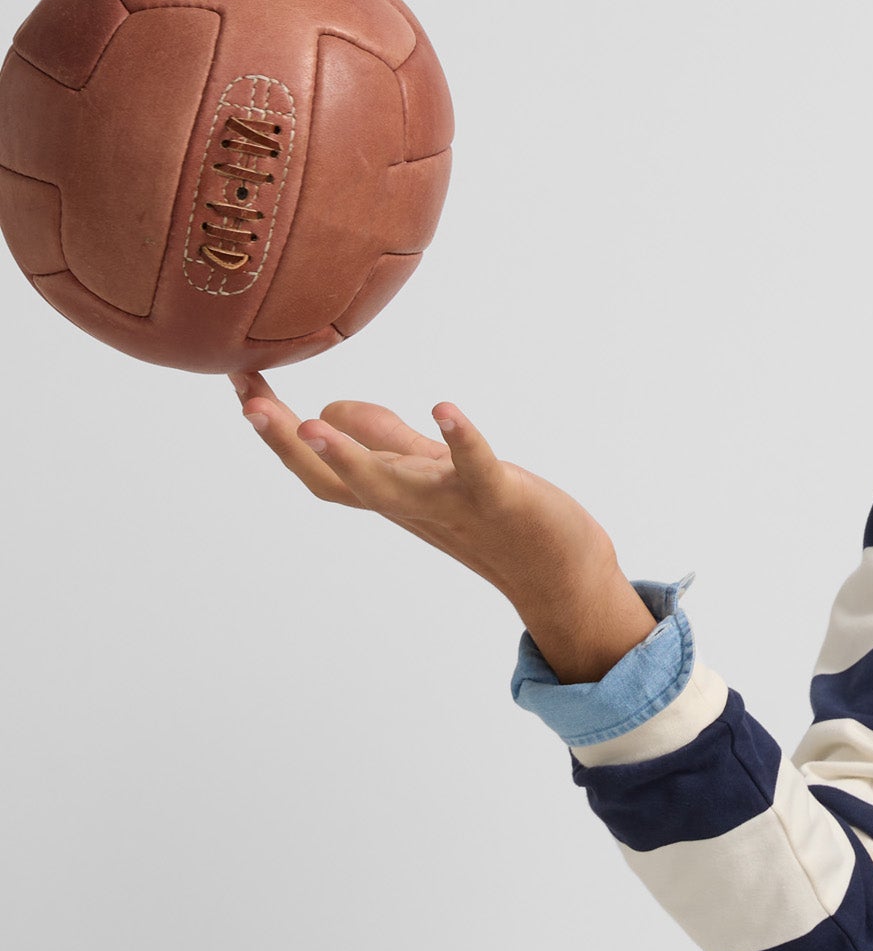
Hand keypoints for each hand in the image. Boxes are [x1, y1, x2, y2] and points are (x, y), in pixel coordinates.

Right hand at [230, 370, 656, 683]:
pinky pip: (478, 468)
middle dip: (289, 446)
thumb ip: (382, 440)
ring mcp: (453, 504)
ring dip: (351, 457)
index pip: (317, 465)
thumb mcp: (426, 470)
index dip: (276, 431)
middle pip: (337, 481)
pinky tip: (443, 407)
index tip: (237, 380)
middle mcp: (411, 503)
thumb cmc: (490, 517)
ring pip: (391, 488)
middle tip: (248, 406)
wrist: (558, 570)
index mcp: (389, 493)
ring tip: (313, 422)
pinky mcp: (501, 498)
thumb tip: (326, 410)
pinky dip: (462, 440)